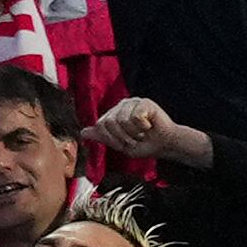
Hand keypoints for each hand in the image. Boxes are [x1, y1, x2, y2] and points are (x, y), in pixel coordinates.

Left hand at [82, 96, 214, 170]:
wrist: (164, 145)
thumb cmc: (144, 145)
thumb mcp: (120, 144)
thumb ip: (102, 137)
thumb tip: (82, 133)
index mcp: (113, 114)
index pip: (101, 125)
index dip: (113, 139)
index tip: (126, 143)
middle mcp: (121, 105)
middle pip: (109, 122)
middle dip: (122, 136)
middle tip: (135, 138)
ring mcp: (132, 102)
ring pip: (122, 120)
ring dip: (134, 133)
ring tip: (143, 132)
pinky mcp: (144, 102)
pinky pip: (135, 117)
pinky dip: (143, 126)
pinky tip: (149, 125)